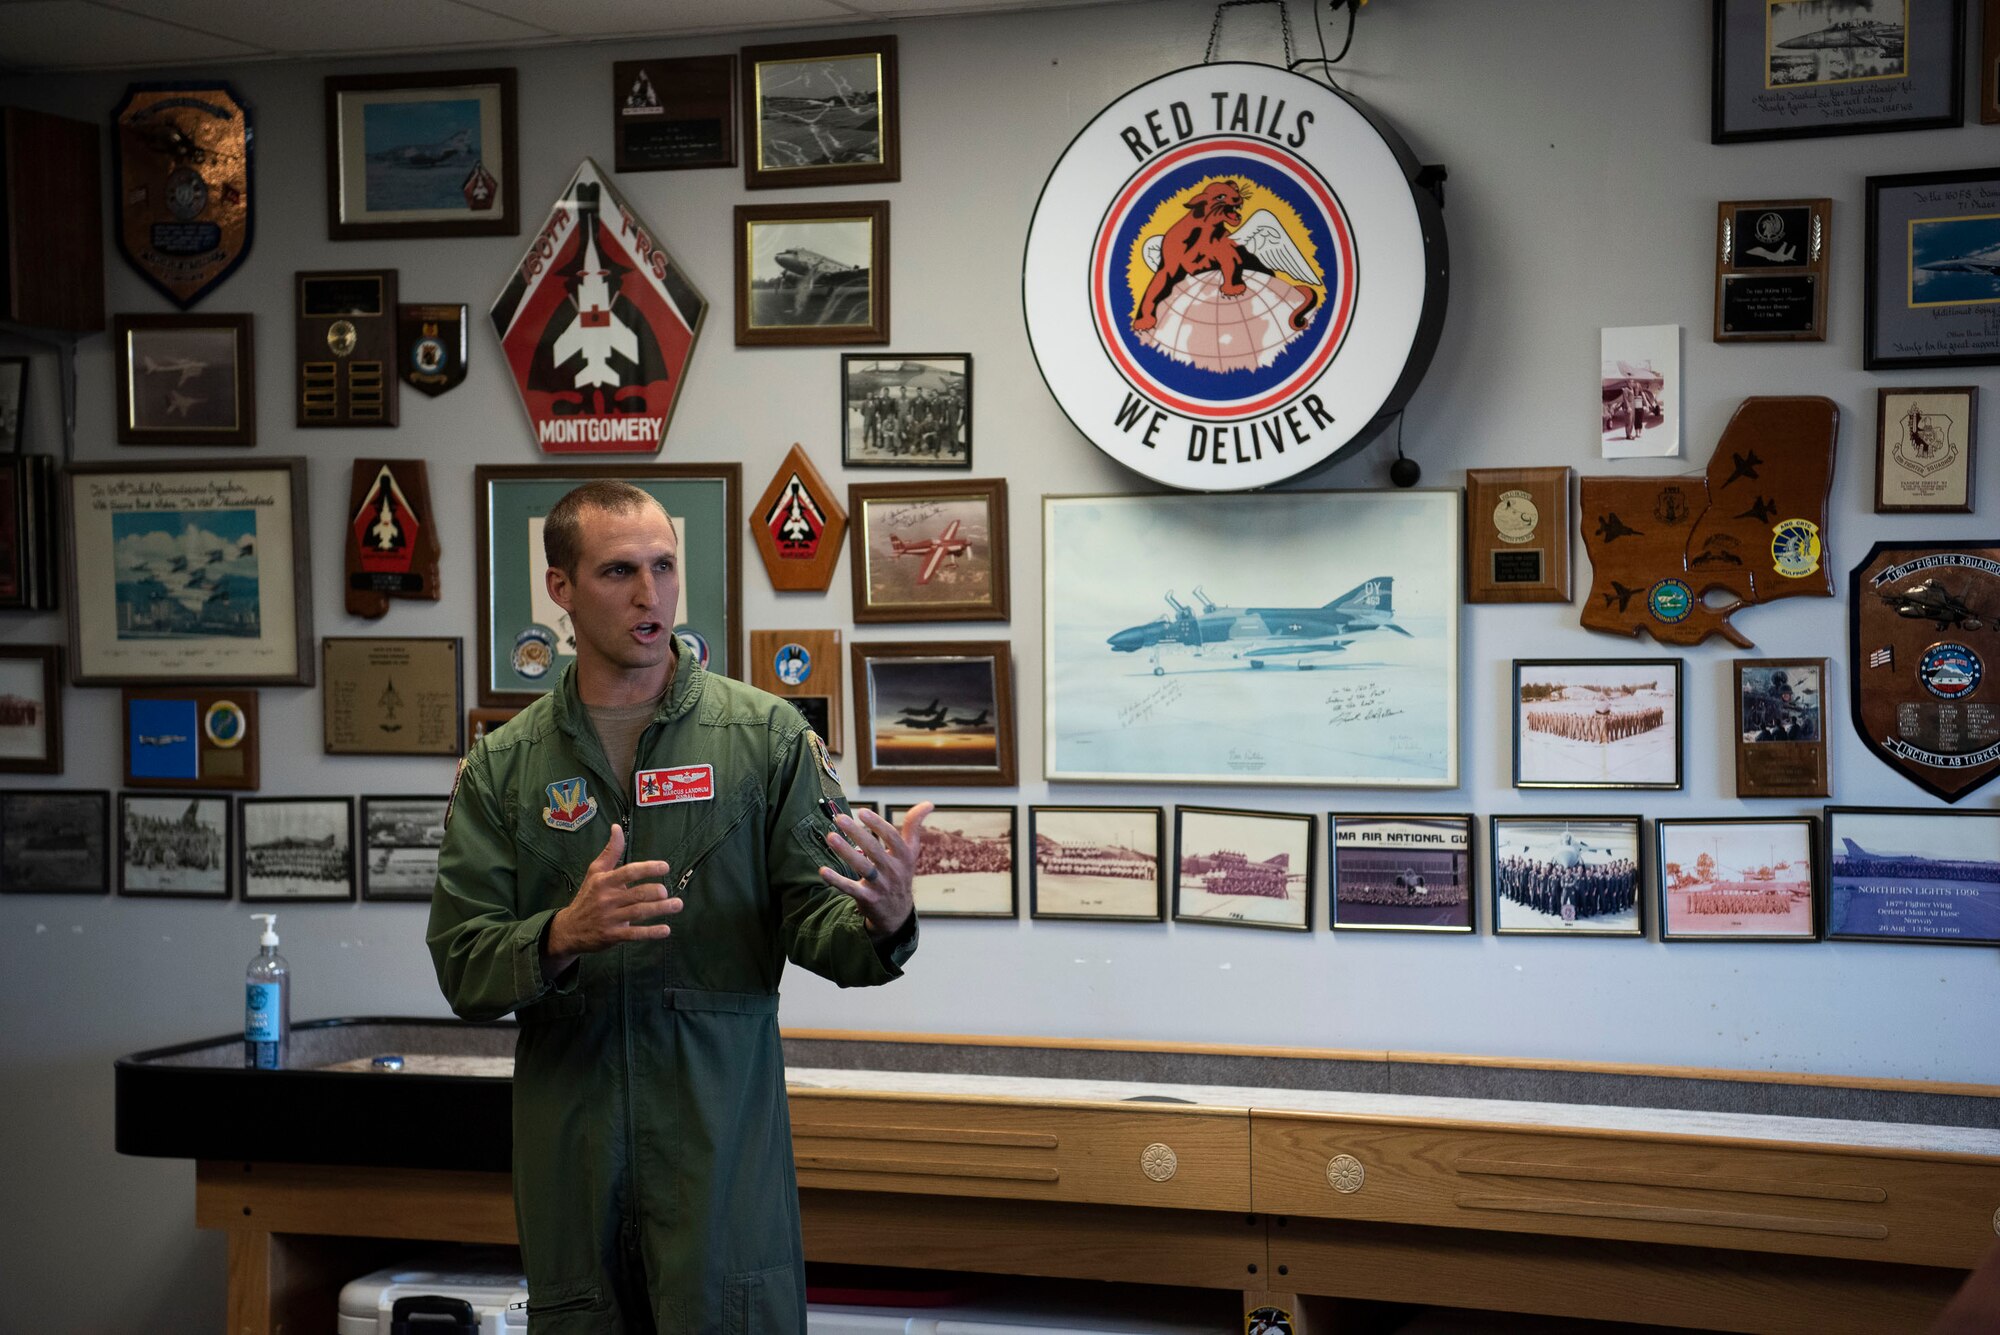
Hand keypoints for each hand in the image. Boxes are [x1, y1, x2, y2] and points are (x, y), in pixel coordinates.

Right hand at [543, 822, 679, 976]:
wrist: (569, 929)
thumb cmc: (587, 897)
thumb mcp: (595, 873)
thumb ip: (610, 852)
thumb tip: (617, 827)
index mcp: (604, 882)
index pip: (628, 872)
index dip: (648, 868)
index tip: (665, 866)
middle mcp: (607, 899)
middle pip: (637, 894)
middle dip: (655, 892)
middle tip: (666, 891)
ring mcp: (610, 918)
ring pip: (639, 912)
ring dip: (660, 909)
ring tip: (677, 904)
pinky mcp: (612, 936)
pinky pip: (634, 934)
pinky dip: (651, 933)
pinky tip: (666, 930)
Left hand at [821, 802, 930, 940]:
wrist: (898, 912)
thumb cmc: (901, 873)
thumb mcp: (911, 851)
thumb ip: (914, 826)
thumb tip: (929, 802)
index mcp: (904, 857)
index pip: (892, 837)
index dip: (877, 824)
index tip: (861, 811)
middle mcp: (893, 870)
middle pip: (874, 849)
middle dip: (856, 833)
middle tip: (839, 818)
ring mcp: (880, 885)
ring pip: (862, 867)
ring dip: (845, 851)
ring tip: (830, 836)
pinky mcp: (867, 898)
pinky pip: (850, 888)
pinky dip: (836, 880)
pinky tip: (823, 870)